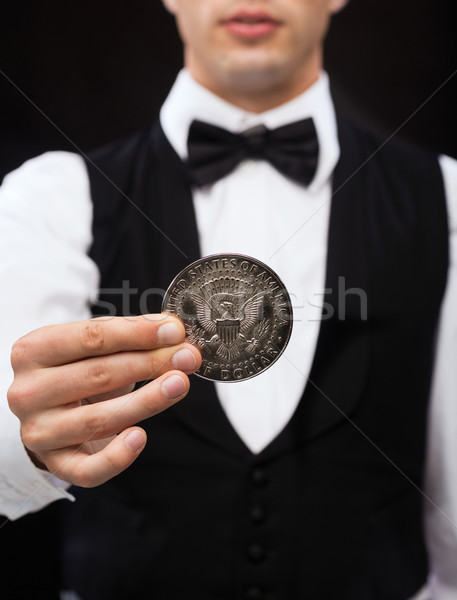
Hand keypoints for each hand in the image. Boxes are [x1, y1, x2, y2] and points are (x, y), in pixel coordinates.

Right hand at [7, 314, 200, 486]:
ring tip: (180, 384)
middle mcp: (28, 392)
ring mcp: (40, 432)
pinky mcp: (57, 464)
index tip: (174, 331)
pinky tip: (140, 437)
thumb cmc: (77, 372)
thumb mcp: (93, 347)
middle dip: (150, 363)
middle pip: (98, 375)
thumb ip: (130, 336)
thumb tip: (173, 331)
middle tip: (187, 356)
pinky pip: (88, 469)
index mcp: (33, 351)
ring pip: (98, 419)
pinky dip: (117, 457)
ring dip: (147, 401)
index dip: (137, 333)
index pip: (91, 338)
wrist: (51, 412)